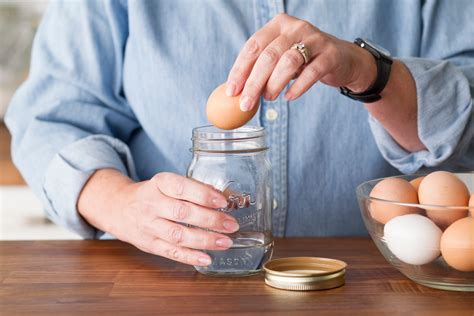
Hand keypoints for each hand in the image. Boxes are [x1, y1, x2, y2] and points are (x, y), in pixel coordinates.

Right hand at [78, 170, 239, 265]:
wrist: (119, 208)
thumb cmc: (152, 194)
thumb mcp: (167, 183)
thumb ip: (192, 188)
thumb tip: (222, 196)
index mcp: (159, 184)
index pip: (181, 187)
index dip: (203, 194)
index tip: (222, 201)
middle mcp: (152, 204)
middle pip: (182, 213)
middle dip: (210, 219)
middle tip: (231, 224)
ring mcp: (149, 226)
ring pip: (178, 235)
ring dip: (205, 240)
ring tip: (226, 242)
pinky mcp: (149, 244)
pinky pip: (170, 252)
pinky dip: (190, 257)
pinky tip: (207, 258)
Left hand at [226, 13, 376, 110]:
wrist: (342, 59)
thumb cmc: (303, 61)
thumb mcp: (280, 58)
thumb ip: (260, 68)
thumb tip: (235, 92)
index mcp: (278, 25)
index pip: (253, 46)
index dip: (240, 69)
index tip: (232, 91)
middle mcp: (296, 27)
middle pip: (269, 55)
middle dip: (254, 82)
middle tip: (246, 103)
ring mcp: (315, 39)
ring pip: (288, 62)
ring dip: (274, 84)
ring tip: (268, 98)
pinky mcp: (330, 54)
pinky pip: (311, 72)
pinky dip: (298, 87)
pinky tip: (289, 97)